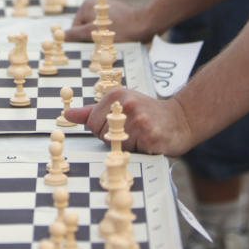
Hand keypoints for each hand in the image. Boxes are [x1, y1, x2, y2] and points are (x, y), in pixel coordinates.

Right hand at [64, 0, 150, 42]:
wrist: (145, 24)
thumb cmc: (119, 29)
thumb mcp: (94, 33)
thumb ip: (76, 34)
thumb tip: (61, 36)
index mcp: (87, 5)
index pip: (76, 26)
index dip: (83, 38)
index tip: (93, 43)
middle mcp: (95, 4)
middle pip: (86, 27)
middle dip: (93, 37)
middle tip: (103, 42)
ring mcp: (106, 9)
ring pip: (97, 29)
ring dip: (101, 37)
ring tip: (112, 40)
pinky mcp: (117, 14)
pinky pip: (107, 27)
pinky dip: (110, 34)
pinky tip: (118, 36)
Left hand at [64, 88, 193, 155]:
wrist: (182, 119)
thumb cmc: (148, 113)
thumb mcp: (120, 104)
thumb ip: (91, 111)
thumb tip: (67, 114)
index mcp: (116, 95)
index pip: (92, 123)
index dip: (105, 129)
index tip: (122, 124)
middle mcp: (126, 105)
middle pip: (102, 135)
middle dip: (115, 139)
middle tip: (134, 130)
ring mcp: (138, 121)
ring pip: (117, 146)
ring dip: (129, 146)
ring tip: (142, 136)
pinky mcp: (150, 137)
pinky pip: (133, 153)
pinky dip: (140, 151)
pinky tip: (150, 142)